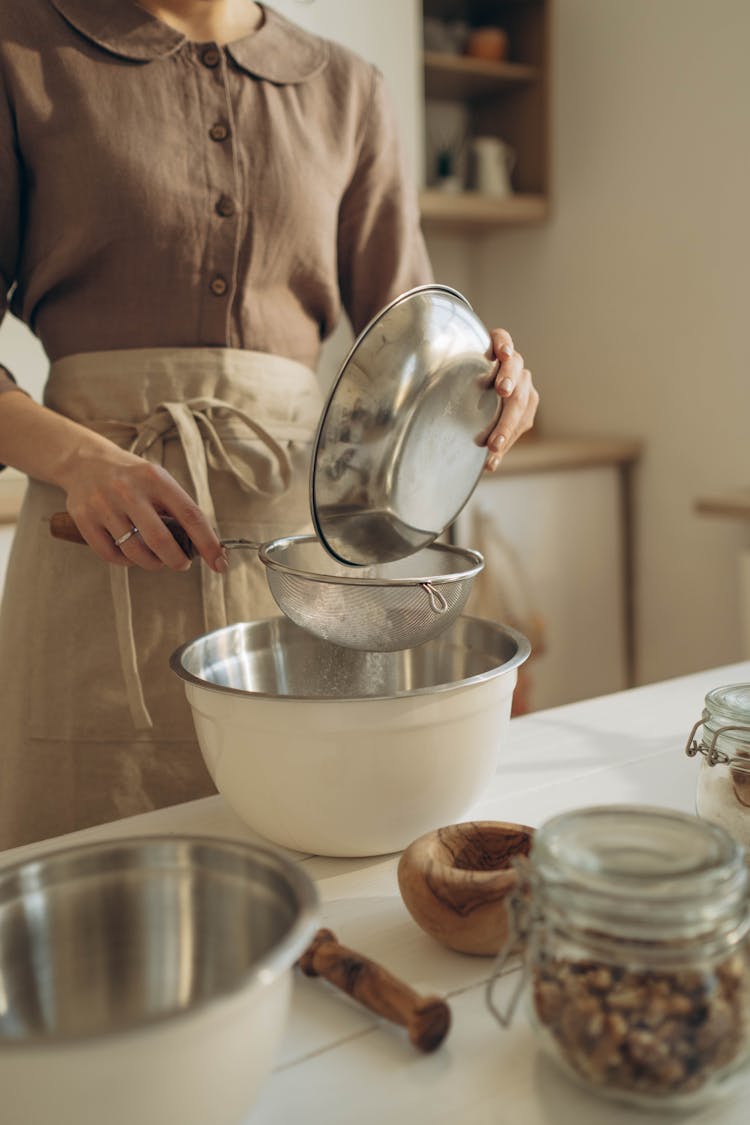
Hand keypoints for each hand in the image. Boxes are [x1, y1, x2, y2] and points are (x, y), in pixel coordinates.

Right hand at [59, 442, 227, 572]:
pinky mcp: (84, 519)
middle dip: (177, 561)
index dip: (208, 543)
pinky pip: (111, 555)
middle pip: (161, 540)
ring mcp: (104, 505)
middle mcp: (129, 490)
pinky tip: (132, 555)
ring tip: (156, 560)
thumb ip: (178, 508)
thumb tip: (204, 546)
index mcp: (156, 479)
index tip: (220, 563)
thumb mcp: (158, 480)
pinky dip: (126, 562)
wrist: (85, 462)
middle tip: (181, 564)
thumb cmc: (132, 478)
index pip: (190, 515)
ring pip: (135, 552)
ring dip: (152, 563)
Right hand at [484, 329, 538, 470]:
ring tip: (502, 391)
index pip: (520, 420)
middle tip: (494, 441)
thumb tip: (489, 466)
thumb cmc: (479, 400)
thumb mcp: (485, 421)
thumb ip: (492, 438)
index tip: (492, 453)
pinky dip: (505, 345)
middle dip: (507, 422)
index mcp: (523, 402)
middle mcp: (521, 381)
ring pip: (516, 368)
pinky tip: (502, 354)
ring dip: (509, 379)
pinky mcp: (500, 340)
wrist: (468, 364)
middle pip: (519, 400)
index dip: (507, 437)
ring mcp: (512, 361)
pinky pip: (504, 339)